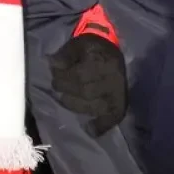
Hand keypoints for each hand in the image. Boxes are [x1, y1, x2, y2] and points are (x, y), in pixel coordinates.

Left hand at [50, 5, 126, 135]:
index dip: (64, 79)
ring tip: (66, 99)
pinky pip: (113, 117)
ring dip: (76, 105)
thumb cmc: (90, 48)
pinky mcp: (120, 102)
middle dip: (67, 91)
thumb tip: (53, 65)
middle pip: (86, 92)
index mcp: (104, 60)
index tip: (54, 77)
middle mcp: (114, 77)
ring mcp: (118, 92)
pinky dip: (101, 125)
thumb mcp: (76, 44)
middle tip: (58, 87)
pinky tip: (90, 129)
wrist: (110, 49)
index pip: (80, 75)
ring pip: (95, 106)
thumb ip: (64, 54)